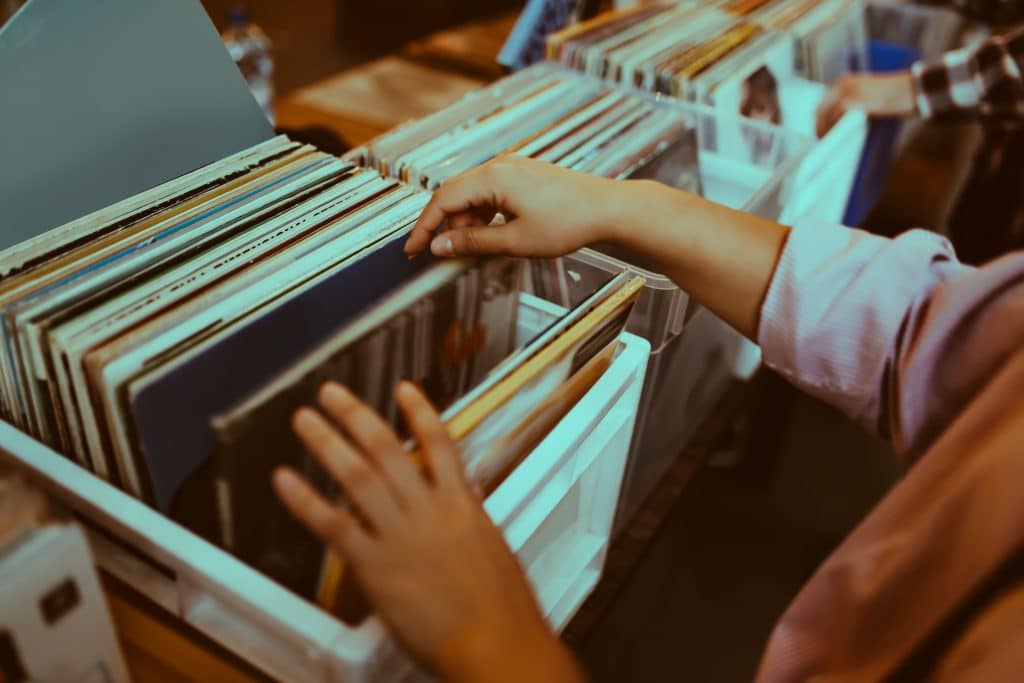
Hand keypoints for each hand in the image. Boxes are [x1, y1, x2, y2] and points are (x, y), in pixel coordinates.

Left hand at [273, 381, 583, 682]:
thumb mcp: (495, 550)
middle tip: (331, 393)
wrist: (496, 642)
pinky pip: (334, 525)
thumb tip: (469, 497)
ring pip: (358, 476)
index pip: (440, 443)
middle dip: (356, 416)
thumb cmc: (502, 608)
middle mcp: (428, 510)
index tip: (404, 388)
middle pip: (386, 449)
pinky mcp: (377, 566)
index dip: (419, 411)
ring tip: (305, 420)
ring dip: (328, 443)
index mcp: (462, 504)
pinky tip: (286, 480)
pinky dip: (306, 500)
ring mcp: (400, 535)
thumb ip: (475, 519)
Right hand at [404, 155, 624, 258]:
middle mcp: (499, 165)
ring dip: (466, 222)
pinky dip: (483, 214)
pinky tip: (491, 234)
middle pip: (454, 194)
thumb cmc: (568, 222)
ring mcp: (512, 167)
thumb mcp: (515, 241)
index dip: (424, 227)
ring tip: (474, 248)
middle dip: (444, 225)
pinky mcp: (523, 174)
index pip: (443, 201)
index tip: (413, 249)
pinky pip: (490, 192)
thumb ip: (473, 243)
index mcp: (493, 177)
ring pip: (472, 194)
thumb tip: (440, 246)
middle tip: (438, 252)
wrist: (608, 208)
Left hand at [816, 72, 916, 136]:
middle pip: (821, 109)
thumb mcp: (870, 97)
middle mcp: (843, 84)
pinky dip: (832, 130)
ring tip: (826, 141)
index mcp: (845, 80)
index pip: (824, 102)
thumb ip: (855, 105)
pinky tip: (832, 138)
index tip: (821, 129)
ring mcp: (847, 92)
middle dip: (819, 125)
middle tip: (821, 138)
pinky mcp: (853, 102)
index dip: (820, 117)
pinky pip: (835, 119)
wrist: (913, 90)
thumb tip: (842, 121)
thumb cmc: (897, 96)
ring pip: (825, 115)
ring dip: (824, 129)